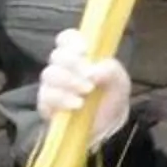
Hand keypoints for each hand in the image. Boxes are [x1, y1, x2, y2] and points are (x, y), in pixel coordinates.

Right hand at [38, 26, 133, 140]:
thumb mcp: (120, 83)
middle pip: (56, 55)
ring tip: (85, 93)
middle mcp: (63, 68)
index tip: (84, 51)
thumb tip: (93, 71)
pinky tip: (77, 105)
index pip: (67, 38)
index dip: (72, 41)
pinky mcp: (46, 104)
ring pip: (49, 74)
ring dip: (68, 82)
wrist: (107, 128)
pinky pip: (46, 96)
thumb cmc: (111, 99)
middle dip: (73, 65)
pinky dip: (62, 99)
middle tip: (90, 81)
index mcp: (80, 57)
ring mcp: (52, 86)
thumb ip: (112, 71)